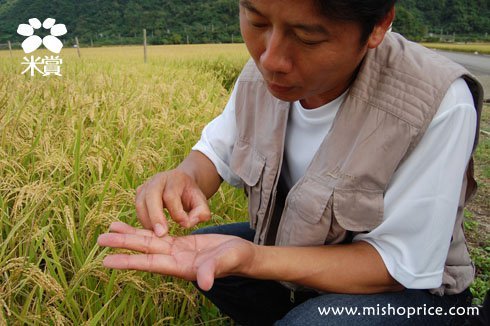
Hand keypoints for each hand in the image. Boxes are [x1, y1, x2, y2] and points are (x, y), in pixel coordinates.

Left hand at [97, 221, 256, 290]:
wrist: (242, 254)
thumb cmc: (235, 259)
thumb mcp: (224, 263)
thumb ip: (212, 271)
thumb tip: (205, 283)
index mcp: (181, 266)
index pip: (150, 263)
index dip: (129, 261)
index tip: (106, 260)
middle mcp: (174, 259)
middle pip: (144, 251)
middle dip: (123, 245)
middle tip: (100, 239)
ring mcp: (176, 251)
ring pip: (149, 241)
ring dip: (130, 235)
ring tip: (110, 229)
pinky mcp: (181, 243)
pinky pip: (159, 235)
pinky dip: (146, 230)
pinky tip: (134, 226)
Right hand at [135, 169, 210, 235]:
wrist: (181, 185)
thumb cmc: (191, 196)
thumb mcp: (201, 202)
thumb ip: (201, 212)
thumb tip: (187, 223)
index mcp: (175, 178)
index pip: (171, 195)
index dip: (177, 212)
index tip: (184, 224)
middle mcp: (158, 179)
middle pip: (151, 195)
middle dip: (155, 216)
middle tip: (161, 234)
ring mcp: (146, 185)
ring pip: (140, 203)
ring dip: (147, 221)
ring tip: (157, 235)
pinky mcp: (139, 194)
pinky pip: (137, 208)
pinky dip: (143, 221)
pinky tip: (152, 231)